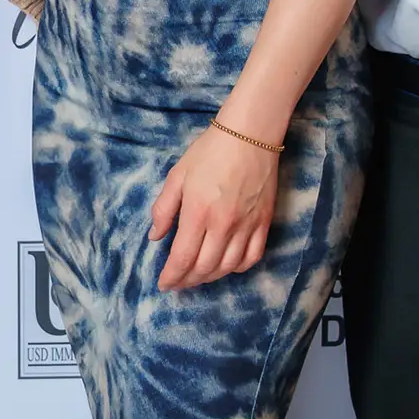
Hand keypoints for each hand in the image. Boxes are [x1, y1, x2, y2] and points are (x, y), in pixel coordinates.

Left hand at [146, 124, 279, 291]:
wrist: (250, 134)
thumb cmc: (209, 151)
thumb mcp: (177, 175)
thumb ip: (164, 209)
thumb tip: (155, 237)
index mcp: (197, 212)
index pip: (182, 258)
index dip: (172, 276)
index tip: (164, 284)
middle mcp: (223, 224)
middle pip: (204, 267)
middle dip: (188, 281)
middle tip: (178, 283)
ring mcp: (246, 225)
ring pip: (228, 266)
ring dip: (211, 277)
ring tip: (198, 276)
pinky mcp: (264, 222)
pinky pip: (253, 256)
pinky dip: (238, 268)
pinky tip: (227, 266)